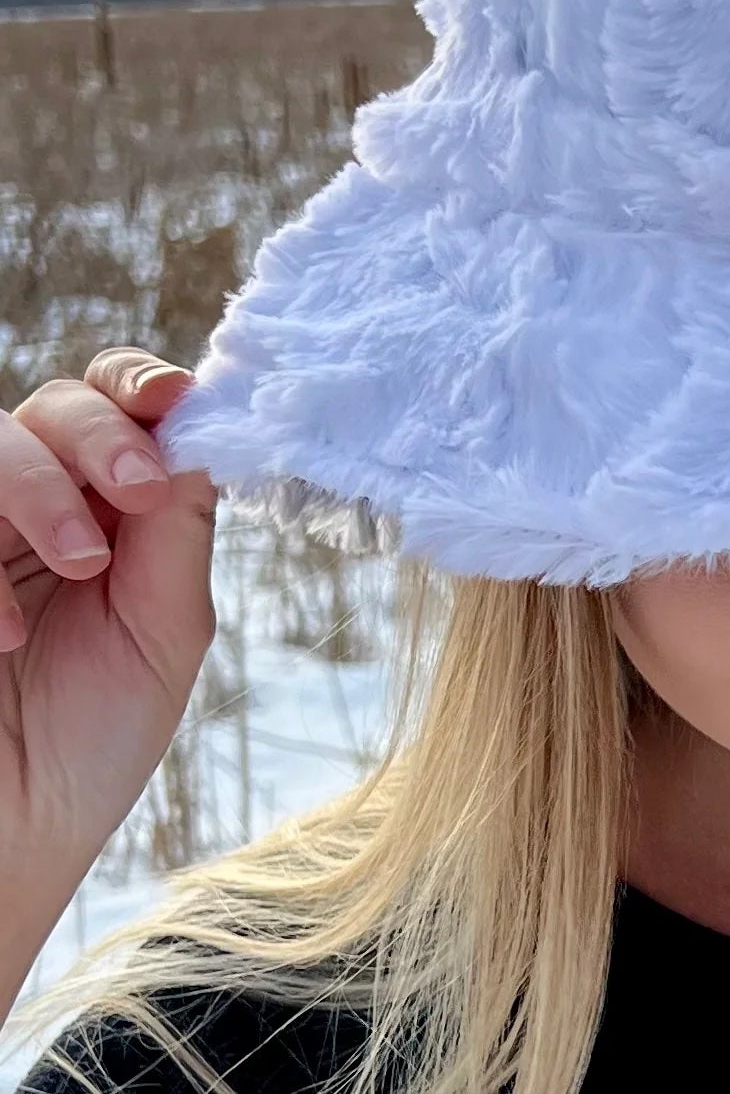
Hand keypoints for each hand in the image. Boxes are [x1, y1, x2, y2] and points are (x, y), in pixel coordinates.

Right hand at [0, 347, 216, 888]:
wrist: (4, 848)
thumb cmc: (85, 748)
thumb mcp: (164, 633)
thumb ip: (178, 530)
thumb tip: (202, 430)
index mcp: (103, 512)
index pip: (118, 409)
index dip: (143, 387)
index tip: (177, 400)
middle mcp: (27, 508)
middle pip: (54, 407)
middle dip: (100, 434)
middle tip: (135, 490)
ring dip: (39, 487)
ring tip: (80, 566)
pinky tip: (3, 632)